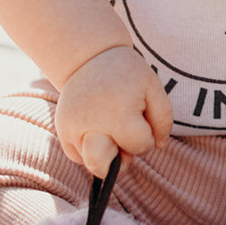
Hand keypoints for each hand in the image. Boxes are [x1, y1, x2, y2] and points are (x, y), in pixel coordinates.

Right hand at [55, 46, 172, 176]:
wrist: (90, 56)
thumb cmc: (126, 73)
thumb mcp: (153, 87)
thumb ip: (164, 119)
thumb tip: (157, 146)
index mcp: (117, 115)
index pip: (140, 146)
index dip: (146, 133)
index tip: (140, 112)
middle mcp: (89, 125)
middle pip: (105, 168)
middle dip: (120, 157)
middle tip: (122, 130)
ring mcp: (71, 129)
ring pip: (92, 164)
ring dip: (106, 154)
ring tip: (109, 129)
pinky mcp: (62, 131)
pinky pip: (80, 156)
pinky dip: (91, 148)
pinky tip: (97, 127)